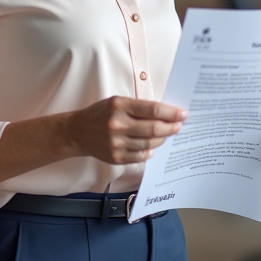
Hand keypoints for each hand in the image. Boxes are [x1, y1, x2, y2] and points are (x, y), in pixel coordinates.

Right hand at [69, 96, 188, 164]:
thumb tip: (166, 114)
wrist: (78, 132)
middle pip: (154, 128)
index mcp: (119, 106)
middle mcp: (117, 125)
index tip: (183, 114)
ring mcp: (116, 143)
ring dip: (162, 139)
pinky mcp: (116, 157)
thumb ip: (138, 107)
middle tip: (180, 126)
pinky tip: (152, 146)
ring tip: (167, 134)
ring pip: (149, 144)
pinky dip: (150, 152)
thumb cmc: (101, 114)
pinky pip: (140, 156)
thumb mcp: (117, 102)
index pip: (152, 109)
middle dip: (171, 127)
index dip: (171, 113)